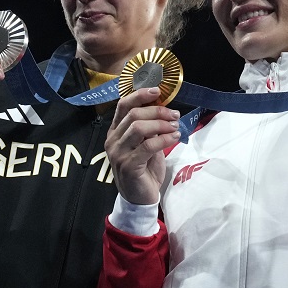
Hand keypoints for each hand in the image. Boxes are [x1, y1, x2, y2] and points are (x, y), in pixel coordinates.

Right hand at [106, 88, 178, 204]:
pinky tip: (174, 137)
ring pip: (139, 128)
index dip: (139, 95)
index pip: (123, 106)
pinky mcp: (128, 165)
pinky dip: (164, 139)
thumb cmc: (144, 168)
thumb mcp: (146, 144)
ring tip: (175, 127)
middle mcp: (113, 140)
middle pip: (134, 115)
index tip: (157, 90)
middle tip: (174, 115)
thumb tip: (165, 108)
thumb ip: (150, 127)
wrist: (140, 197)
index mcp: (115, 132)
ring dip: (161, 124)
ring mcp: (118, 153)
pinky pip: (148, 145)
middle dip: (157, 111)